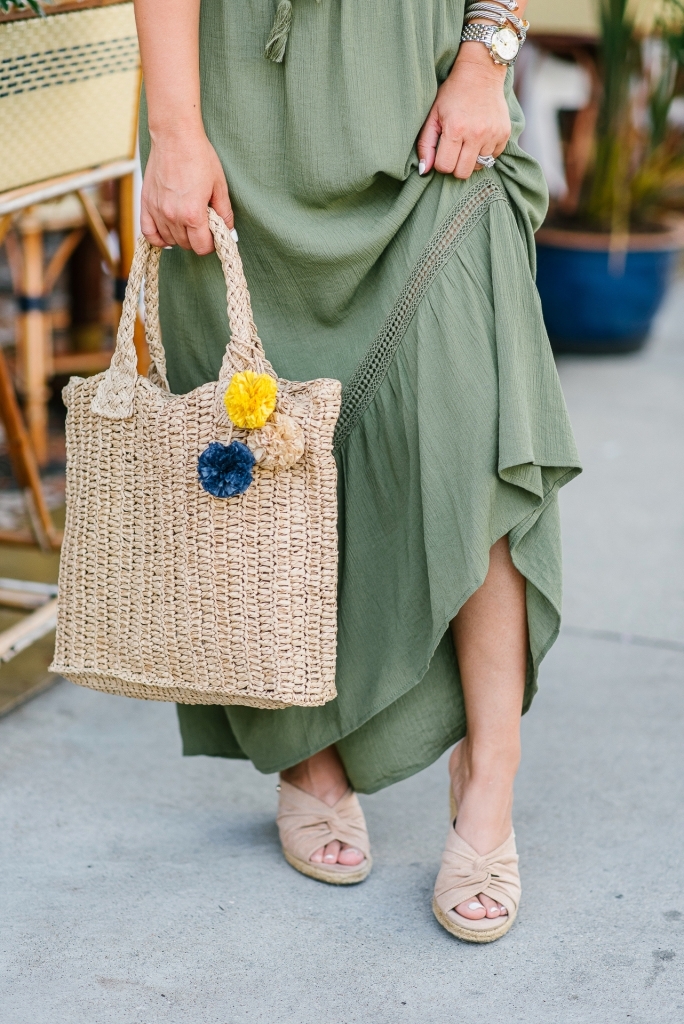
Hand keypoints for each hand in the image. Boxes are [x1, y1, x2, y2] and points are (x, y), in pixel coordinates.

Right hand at [140, 127, 233, 253]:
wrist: (175, 136)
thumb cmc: (199, 157)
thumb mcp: (219, 186)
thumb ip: (224, 212)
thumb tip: (229, 230)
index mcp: (193, 214)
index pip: (202, 247)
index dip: (211, 244)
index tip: (214, 236)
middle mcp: (173, 216)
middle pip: (186, 245)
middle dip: (197, 240)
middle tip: (204, 226)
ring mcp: (157, 210)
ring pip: (169, 240)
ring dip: (181, 237)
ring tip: (188, 223)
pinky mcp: (146, 203)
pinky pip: (148, 233)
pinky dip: (158, 238)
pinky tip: (168, 235)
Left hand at [417, 49, 510, 179]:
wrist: (481, 72)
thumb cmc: (452, 94)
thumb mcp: (433, 115)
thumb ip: (425, 144)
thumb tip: (426, 170)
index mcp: (455, 129)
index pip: (445, 167)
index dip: (441, 162)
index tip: (443, 150)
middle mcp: (476, 134)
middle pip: (462, 173)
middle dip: (455, 166)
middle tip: (455, 149)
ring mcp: (493, 134)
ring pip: (478, 166)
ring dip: (471, 158)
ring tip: (468, 140)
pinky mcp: (505, 134)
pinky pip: (493, 157)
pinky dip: (485, 152)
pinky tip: (480, 136)